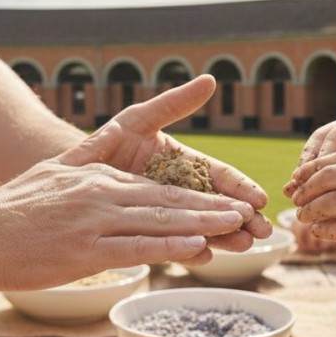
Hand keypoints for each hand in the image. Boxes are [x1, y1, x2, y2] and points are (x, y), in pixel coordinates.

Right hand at [0, 160, 256, 289]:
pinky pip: (135, 247)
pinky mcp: (83, 249)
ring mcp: (93, 219)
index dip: (197, 195)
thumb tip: (115, 142)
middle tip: (248, 213)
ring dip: (202, 222)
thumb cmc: (10, 208)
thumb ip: (89, 157)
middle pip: (168, 199)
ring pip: (159, 219)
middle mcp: (101, 193)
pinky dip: (168, 245)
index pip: (158, 186)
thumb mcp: (54, 172)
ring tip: (236, 226)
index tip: (227, 201)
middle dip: (212, 207)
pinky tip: (196, 248)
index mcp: (98, 177)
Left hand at [56, 74, 272, 248]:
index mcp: (186, 164)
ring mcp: (169, 215)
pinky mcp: (152, 235)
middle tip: (263, 230)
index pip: (220, 176)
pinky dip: (190, 250)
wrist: (73, 172)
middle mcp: (183, 191)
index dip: (241, 187)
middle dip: (243, 218)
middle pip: (219, 206)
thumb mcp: (139, 119)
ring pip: (203, 227)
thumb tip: (210, 80)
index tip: (260, 198)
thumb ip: (175, 103)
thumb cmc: (108, 142)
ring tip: (243, 245)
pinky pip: (173, 244)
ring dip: (226, 236)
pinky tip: (205, 256)